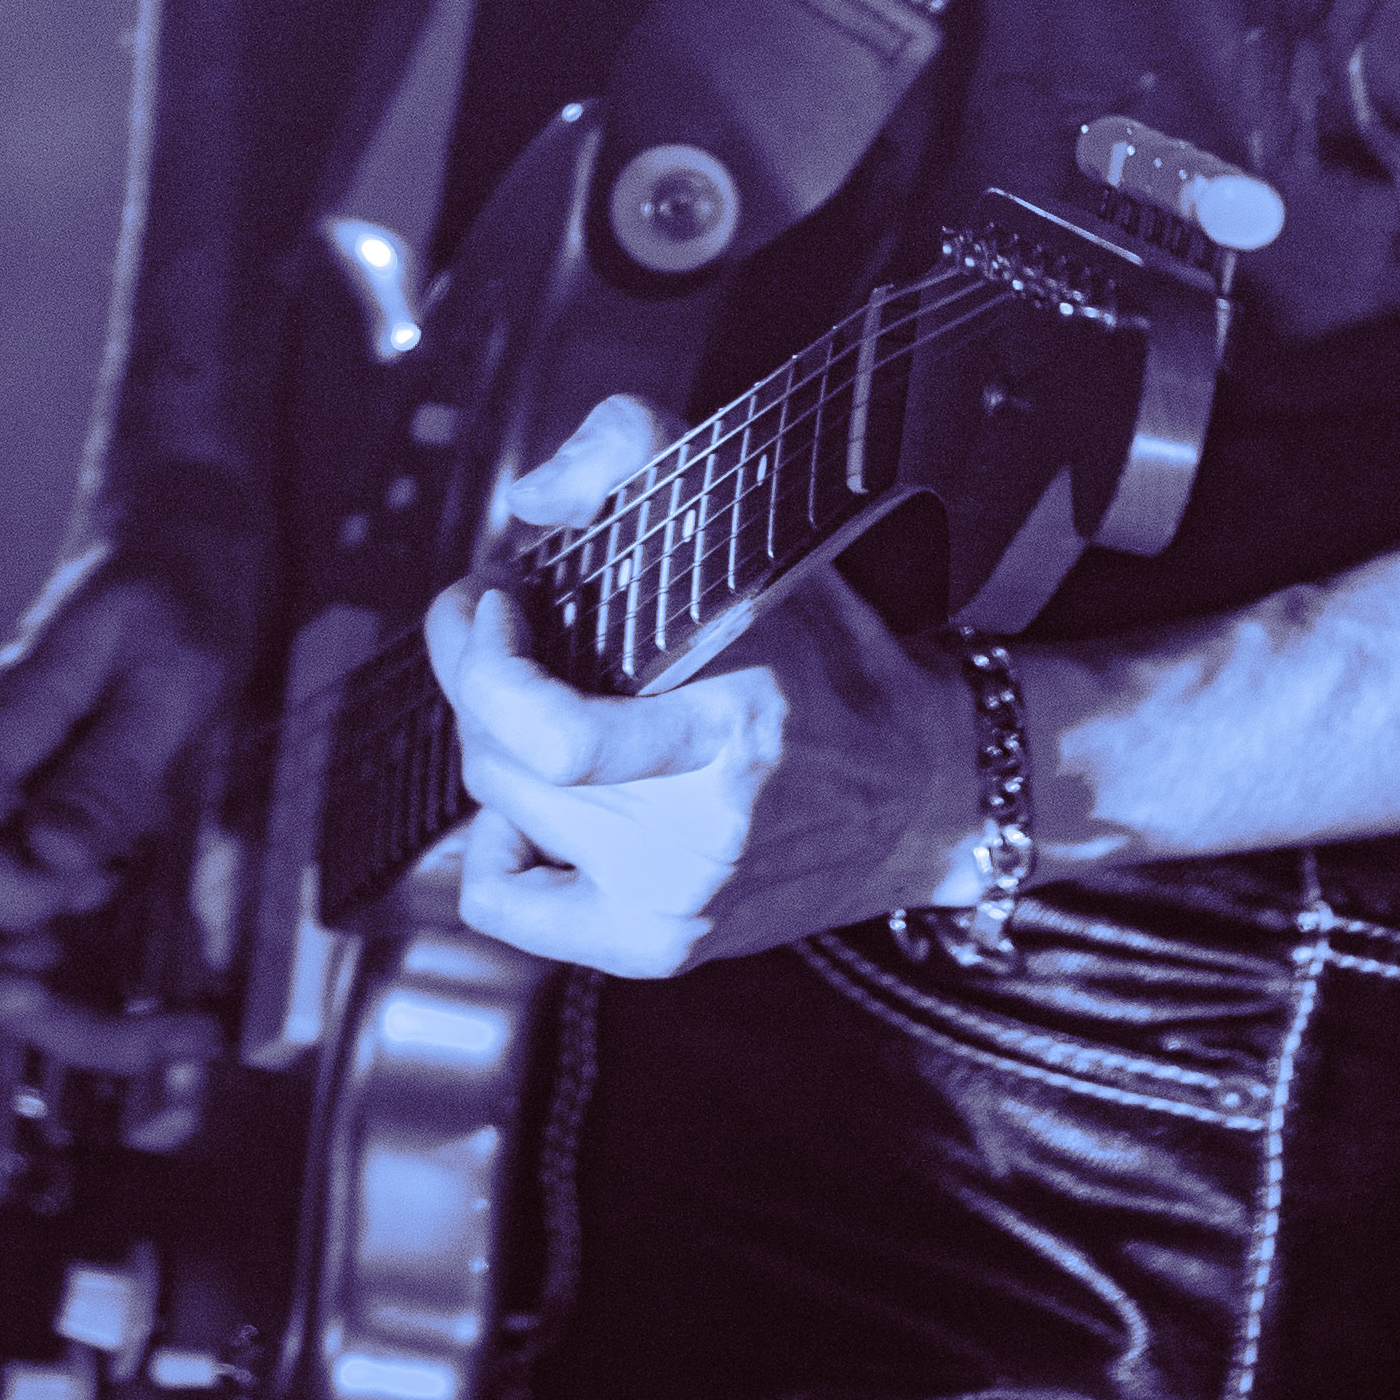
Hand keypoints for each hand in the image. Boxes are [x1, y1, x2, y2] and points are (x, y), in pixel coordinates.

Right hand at [0, 555, 232, 1070]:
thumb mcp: (173, 661)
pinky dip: (95, 975)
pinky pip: (42, 928)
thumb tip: (51, 867)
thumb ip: (112, 765)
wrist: (185, 522)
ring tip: (170, 1032)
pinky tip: (171, 982)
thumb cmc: (176, 574)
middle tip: (80, 1016)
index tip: (80, 888)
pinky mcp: (59, 828)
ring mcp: (15, 814)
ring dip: (58, 1011)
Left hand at [426, 399, 983, 977]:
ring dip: (496, 741)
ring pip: (499, 812)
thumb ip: (637, 454)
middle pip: (503, 758)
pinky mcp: (659, 944)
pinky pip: (511, 906)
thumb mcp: (762, 529)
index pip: (548, 736)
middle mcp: (698, 827)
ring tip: (535, 699)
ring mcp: (676, 897)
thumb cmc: (835, 656)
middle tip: (500, 626)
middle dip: (477, 675)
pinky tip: (536, 806)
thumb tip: (533, 500)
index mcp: (732, 719)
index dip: (484, 664)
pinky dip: (496, 849)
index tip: (494, 599)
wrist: (922, 790)